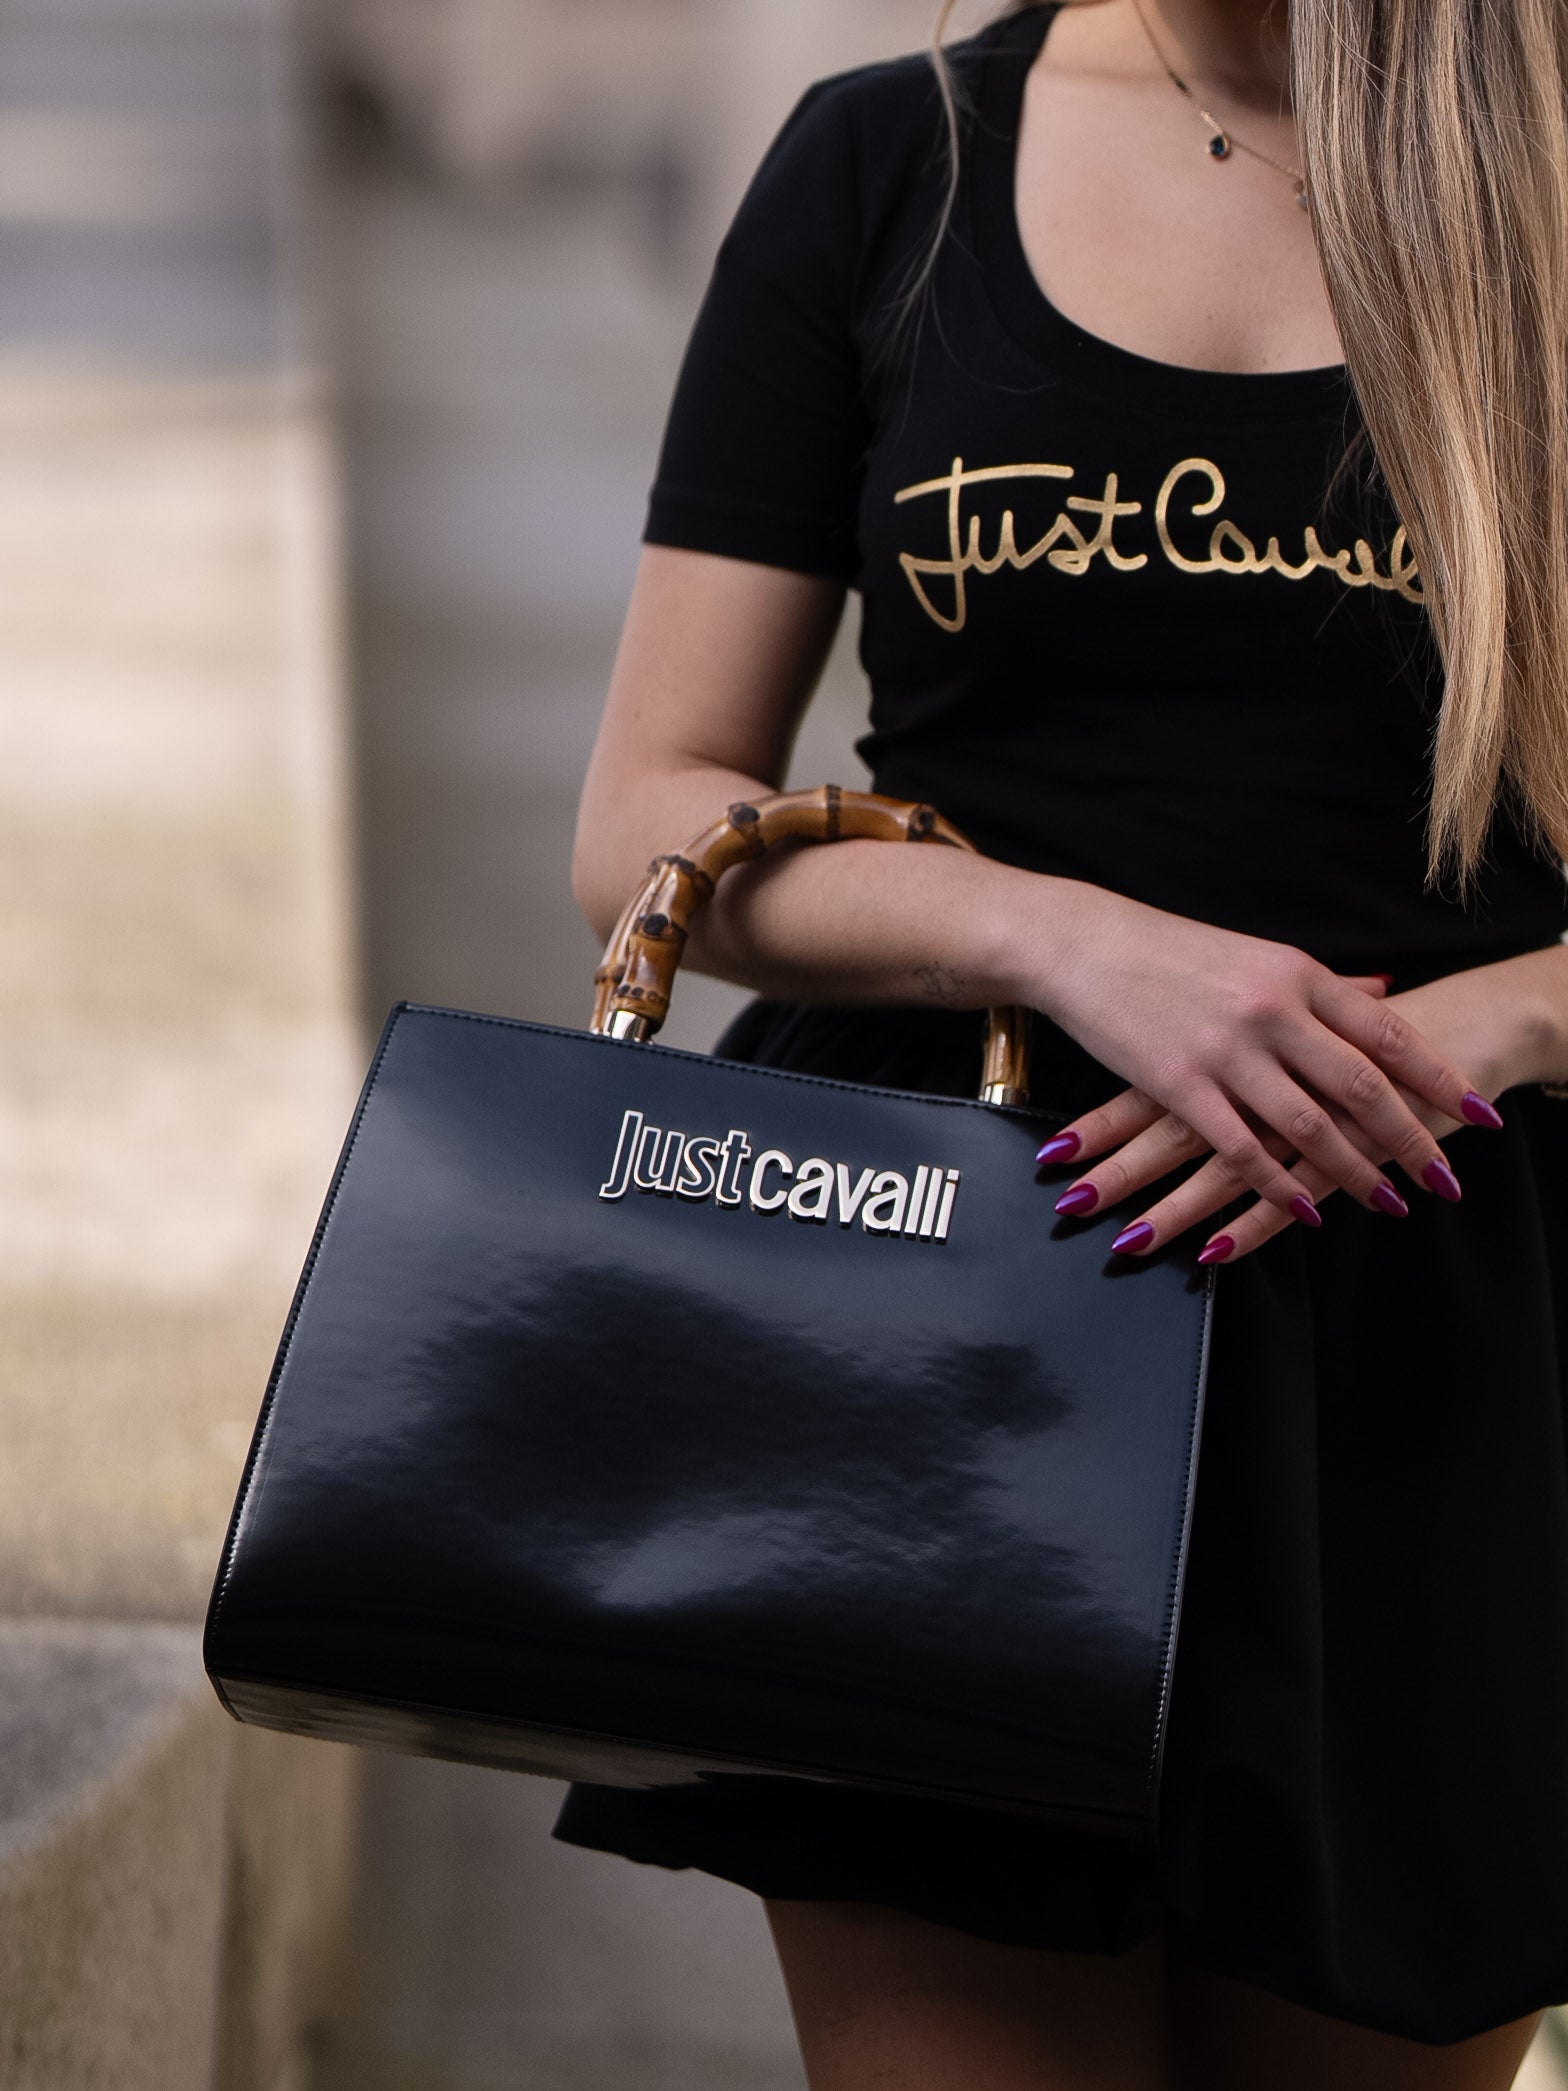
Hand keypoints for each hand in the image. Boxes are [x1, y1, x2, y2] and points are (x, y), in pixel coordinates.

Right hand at [1026, 889, 1501, 1240]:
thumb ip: (1323, 986)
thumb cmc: (1170, 951)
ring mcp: (1226, 1050)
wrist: (1084, 944)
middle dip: (1411, 1139)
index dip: (1438, 1077)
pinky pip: (1240, 1146)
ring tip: (1390, 1203)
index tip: (1477, 1114)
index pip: (1387, 1033)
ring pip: (1309, 1125)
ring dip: (1354, 1171)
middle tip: (1444, 1179)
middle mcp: (1272, 1011)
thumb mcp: (1257, 955)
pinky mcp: (1178, 1084)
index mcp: (1297, 975)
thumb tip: (1385, 995)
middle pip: (1362, 1086)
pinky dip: (1276, 1183)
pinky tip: (1304, 1209)